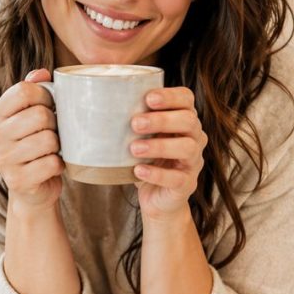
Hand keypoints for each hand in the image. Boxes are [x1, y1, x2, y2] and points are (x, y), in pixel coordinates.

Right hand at [0, 69, 62, 210]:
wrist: (32, 189)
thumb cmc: (34, 145)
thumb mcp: (30, 115)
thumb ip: (33, 90)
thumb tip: (41, 73)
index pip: (24, 90)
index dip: (46, 96)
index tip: (50, 106)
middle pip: (40, 115)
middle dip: (55, 124)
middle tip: (53, 133)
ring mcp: (2, 160)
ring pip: (48, 140)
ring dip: (58, 146)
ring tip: (51, 150)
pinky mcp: (17, 181)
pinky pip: (51, 163)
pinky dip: (58, 165)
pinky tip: (51, 166)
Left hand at [131, 87, 207, 220]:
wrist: (156, 197)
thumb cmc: (147, 159)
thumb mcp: (142, 137)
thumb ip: (134, 121)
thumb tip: (99, 104)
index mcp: (184, 120)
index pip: (186, 99)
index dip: (171, 96)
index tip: (148, 98)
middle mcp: (195, 138)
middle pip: (188, 121)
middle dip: (162, 120)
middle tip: (135, 124)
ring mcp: (193, 162)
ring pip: (187, 148)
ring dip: (160, 146)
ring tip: (134, 148)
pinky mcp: (187, 184)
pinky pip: (177, 178)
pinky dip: (156, 174)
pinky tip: (138, 170)